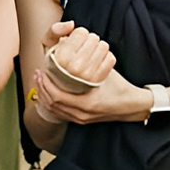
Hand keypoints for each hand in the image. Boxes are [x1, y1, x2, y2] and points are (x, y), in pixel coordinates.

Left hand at [29, 26, 152, 125]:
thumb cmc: (121, 88)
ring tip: (41, 82)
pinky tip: (51, 93)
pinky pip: (61, 112)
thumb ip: (91, 65)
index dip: (46, 84)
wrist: (132, 107)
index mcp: (86, 103)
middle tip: (37, 74)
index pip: (57, 96)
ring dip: (45, 95)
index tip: (42, 71)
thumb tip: (78, 50)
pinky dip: (53, 102)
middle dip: (42, 88)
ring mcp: (81, 118)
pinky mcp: (81, 119)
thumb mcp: (106, 74)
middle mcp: (81, 114)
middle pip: (52, 104)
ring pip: (55, 109)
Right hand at [48, 25, 115, 86]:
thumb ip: (55, 30)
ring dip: (97, 49)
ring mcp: (88, 74)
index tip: (73, 43)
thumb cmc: (57, 63)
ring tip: (88, 55)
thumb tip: (70, 24)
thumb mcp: (49, 46)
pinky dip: (105, 58)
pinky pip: (111, 58)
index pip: (81, 32)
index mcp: (61, 58)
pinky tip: (96, 62)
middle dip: (88, 41)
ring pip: (103, 47)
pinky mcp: (99, 79)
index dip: (78, 35)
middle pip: (94, 38)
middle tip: (81, 50)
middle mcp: (75, 67)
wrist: (63, 85)